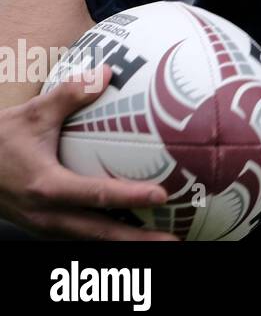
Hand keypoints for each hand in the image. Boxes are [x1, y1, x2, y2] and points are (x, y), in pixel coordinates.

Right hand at [0, 64, 177, 239]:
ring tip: (164, 240)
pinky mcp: (48, 227)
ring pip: (93, 239)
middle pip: (100, 232)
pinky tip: (136, 230)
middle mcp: (48, 214)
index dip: (129, 196)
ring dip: (127, 243)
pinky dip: (110, 236)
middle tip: (174, 239)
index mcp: (46, 187)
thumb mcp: (31, 115)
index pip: (95, 195)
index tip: (161, 195)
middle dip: (138, 239)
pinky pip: (84, 235)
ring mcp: (47, 226)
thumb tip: (107, 73)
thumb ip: (69, 94)